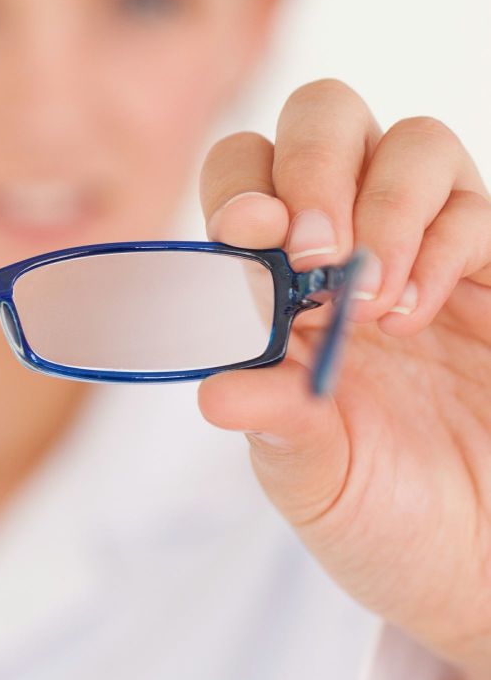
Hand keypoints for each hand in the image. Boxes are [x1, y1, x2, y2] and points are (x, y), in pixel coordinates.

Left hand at [195, 78, 490, 679]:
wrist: (477, 563)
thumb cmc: (379, 512)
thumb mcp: (310, 476)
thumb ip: (273, 424)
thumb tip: (216, 391)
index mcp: (274, 278)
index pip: (243, 175)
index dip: (239, 185)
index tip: (248, 234)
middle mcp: (346, 244)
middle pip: (326, 116)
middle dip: (312, 162)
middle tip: (315, 251)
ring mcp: (425, 249)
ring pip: (411, 141)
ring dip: (384, 204)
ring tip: (373, 302)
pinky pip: (475, 207)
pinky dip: (442, 245)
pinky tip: (416, 314)